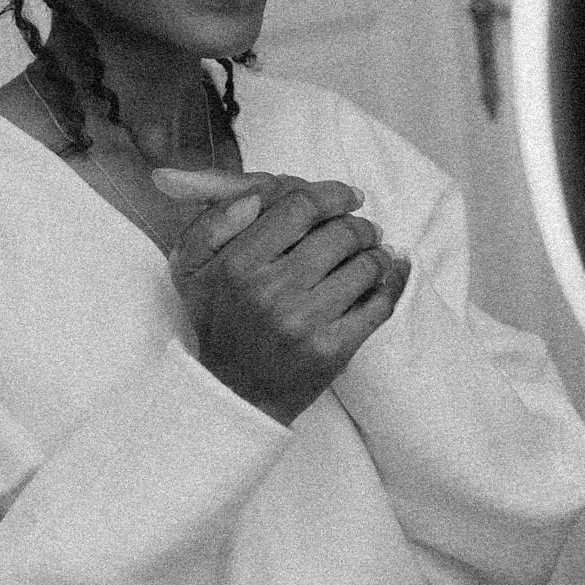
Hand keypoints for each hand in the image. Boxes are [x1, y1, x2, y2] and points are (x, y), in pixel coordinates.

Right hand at [154, 168, 409, 425]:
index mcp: (236, 264)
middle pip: (339, 232)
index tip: (347, 196)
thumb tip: (261, 190)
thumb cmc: (218, 321)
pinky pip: (379, 304)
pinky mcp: (332, 351)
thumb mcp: (192, 266)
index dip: (332, 194)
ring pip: (365, 265)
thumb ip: (216, 218)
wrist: (234, 394)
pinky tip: (390, 272)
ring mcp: (304, 323)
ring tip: (373, 253)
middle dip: (358, 225)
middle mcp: (270, 291)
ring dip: (376, 253)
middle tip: (362, 229)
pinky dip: (392, 281)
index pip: (299, 207)